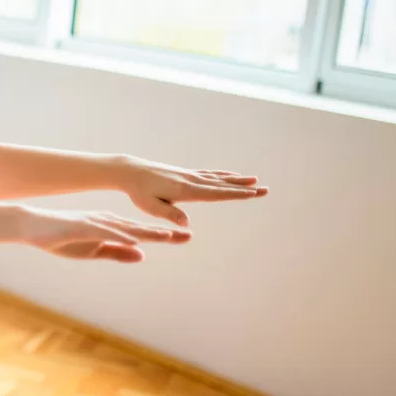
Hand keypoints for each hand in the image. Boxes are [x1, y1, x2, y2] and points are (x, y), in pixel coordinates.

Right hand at [22, 208, 191, 262]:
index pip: (142, 234)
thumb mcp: (93, 251)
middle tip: (188, 235)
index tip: (185, 237)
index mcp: (111, 228)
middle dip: (164, 233)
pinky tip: (133, 240)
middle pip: (140, 229)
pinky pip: (104, 232)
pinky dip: (119, 236)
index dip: (164, 235)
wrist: (34, 228)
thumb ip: (116, 252)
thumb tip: (142, 255)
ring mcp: (95, 223)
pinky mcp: (81, 226)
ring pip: (126, 229)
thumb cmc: (62, 239)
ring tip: (167, 236)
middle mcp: (107, 222)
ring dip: (146, 232)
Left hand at [115, 156, 267, 226]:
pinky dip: (223, 175)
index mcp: (186, 191)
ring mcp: (190, 176)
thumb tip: (186, 223)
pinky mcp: (186, 174)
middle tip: (265, 189)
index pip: (216, 194)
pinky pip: (209, 175)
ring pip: (218, 178)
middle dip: (244, 188)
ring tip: (255, 180)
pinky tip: (230, 175)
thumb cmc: (138, 192)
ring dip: (237, 180)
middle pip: (223, 185)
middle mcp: (191, 181)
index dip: (236, 194)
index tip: (253, 193)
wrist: (131, 171)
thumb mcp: (150, 206)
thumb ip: (169, 214)